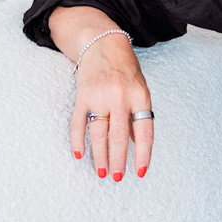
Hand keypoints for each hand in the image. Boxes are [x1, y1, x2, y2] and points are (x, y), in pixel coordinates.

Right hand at [71, 35, 153, 181]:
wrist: (104, 43)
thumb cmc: (126, 70)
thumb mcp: (141, 89)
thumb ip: (138, 115)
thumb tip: (136, 144)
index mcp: (140, 97)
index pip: (144, 132)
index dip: (143, 155)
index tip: (140, 172)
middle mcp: (120, 98)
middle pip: (119, 137)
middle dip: (118, 161)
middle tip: (117, 177)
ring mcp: (100, 97)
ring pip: (98, 134)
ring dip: (99, 156)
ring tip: (102, 172)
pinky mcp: (82, 96)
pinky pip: (78, 123)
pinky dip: (78, 141)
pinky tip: (79, 155)